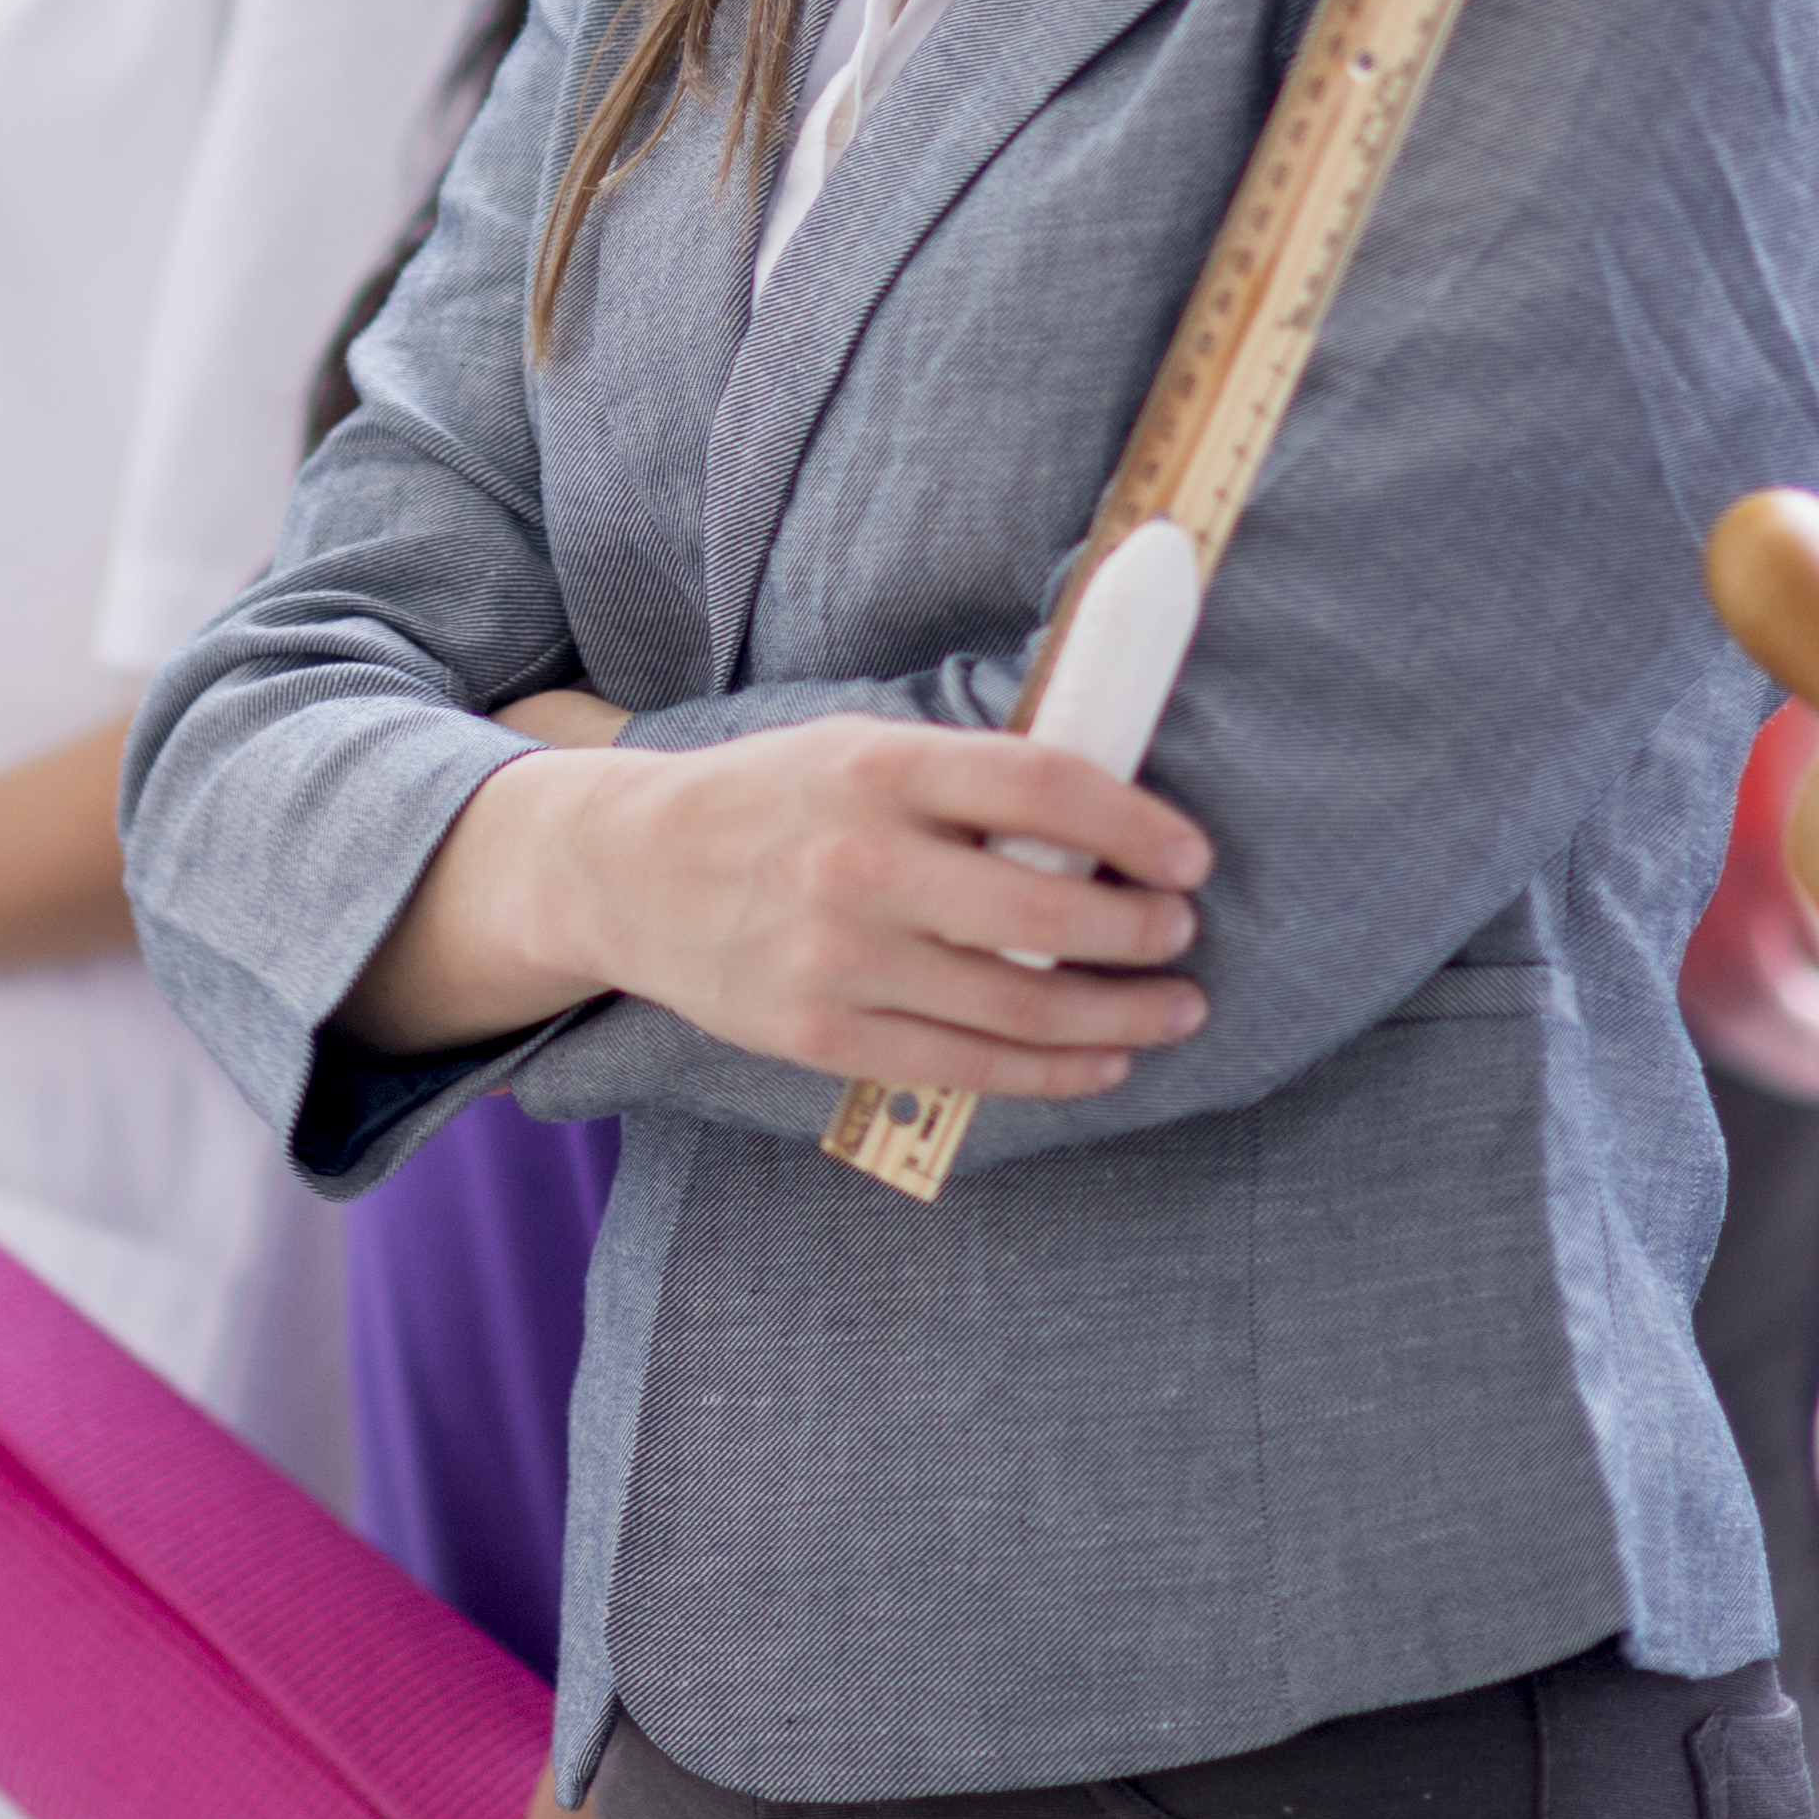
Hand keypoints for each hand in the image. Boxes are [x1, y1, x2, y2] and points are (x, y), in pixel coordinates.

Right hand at [350, 715, 1203, 1084]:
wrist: (628, 870)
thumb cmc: (772, 799)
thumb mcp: (857, 746)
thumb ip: (966, 777)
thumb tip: (1106, 817)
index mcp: (878, 766)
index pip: (1042, 787)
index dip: (1135, 826)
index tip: (1190, 856)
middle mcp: (859, 861)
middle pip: (1042, 907)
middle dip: (1138, 930)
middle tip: (1181, 932)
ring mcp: (837, 958)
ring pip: (1017, 1003)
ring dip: (1119, 1014)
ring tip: (1173, 1008)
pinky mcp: (820, 1036)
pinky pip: (963, 1068)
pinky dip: (1050, 1071)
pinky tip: (1102, 1064)